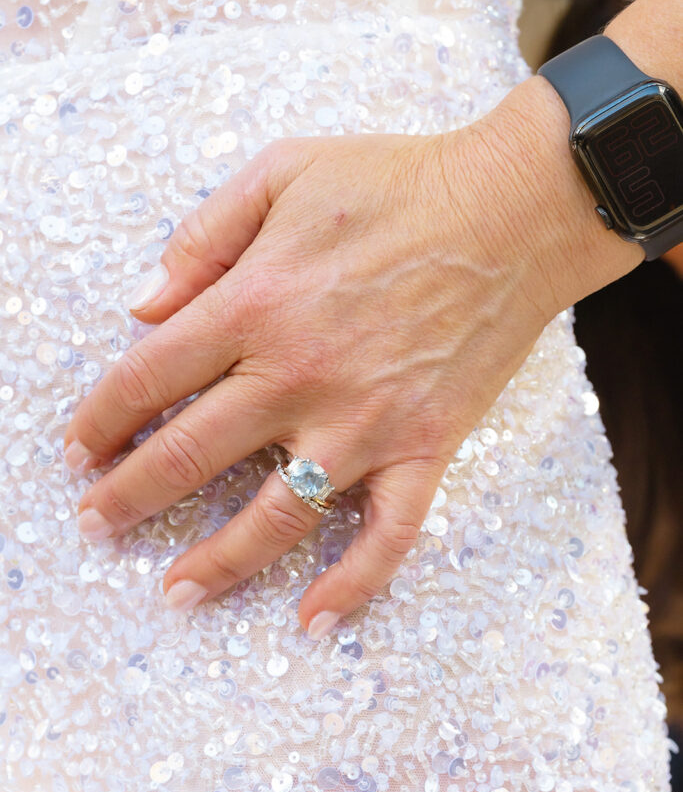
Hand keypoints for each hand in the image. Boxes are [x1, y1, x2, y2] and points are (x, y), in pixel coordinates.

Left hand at [62, 79, 615, 637]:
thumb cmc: (398, 181)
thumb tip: (142, 306)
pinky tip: (313, 619)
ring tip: (174, 591)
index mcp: (255, 303)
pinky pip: (387, 534)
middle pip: (188, 456)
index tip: (78, 448)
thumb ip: (204, 235)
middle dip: (127, 498)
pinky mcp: (425, 445)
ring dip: (215, 562)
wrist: (512, 208)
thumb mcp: (283, 171)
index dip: (100, 419)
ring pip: (274, 515)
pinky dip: (351, 584)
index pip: (147, 378)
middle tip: (96, 524)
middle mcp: (298, 375)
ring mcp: (364, 421)